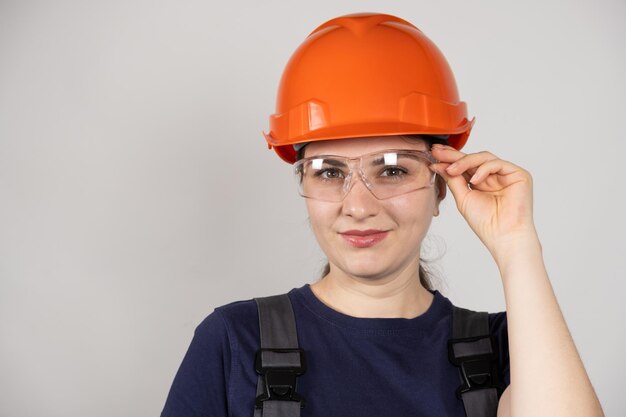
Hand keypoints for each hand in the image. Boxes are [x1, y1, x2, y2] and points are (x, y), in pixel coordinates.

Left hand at [429, 144, 536, 259]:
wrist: (503, 236)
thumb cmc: (485, 223)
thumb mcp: (463, 197)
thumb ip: (453, 180)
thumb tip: (439, 165)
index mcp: (482, 182)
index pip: (465, 166)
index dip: (450, 159)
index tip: (433, 154)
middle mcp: (494, 176)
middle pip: (473, 159)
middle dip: (454, 156)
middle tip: (437, 152)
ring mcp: (507, 174)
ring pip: (484, 158)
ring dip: (465, 162)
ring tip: (451, 169)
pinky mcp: (519, 174)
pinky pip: (497, 164)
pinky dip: (483, 170)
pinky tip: (473, 180)